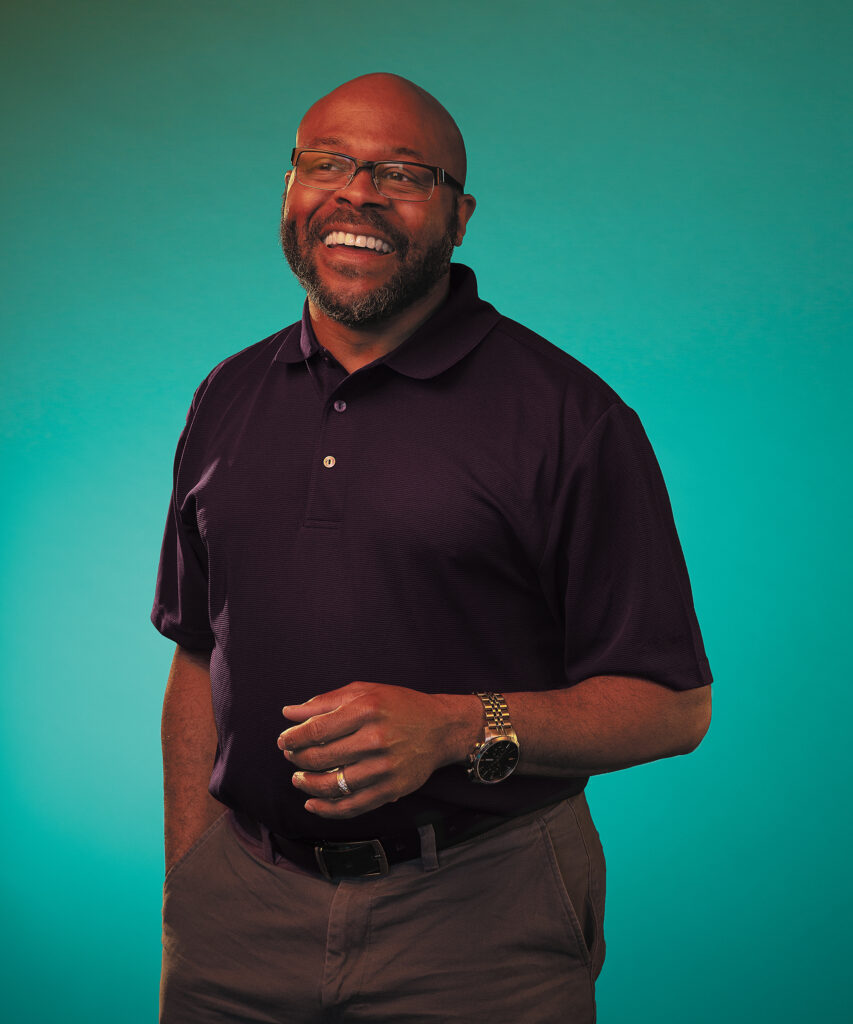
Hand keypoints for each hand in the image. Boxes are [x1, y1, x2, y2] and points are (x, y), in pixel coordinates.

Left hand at [277, 682, 480, 818]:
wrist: (440, 728)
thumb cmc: (399, 706)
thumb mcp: (364, 692)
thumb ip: (325, 702)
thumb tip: (289, 713)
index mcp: (367, 710)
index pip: (317, 729)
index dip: (294, 738)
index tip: (284, 741)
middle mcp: (376, 739)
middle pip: (321, 758)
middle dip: (297, 759)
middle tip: (291, 757)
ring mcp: (384, 768)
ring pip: (332, 785)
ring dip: (307, 785)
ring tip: (298, 778)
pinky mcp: (391, 790)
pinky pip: (351, 806)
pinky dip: (327, 809)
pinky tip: (312, 804)